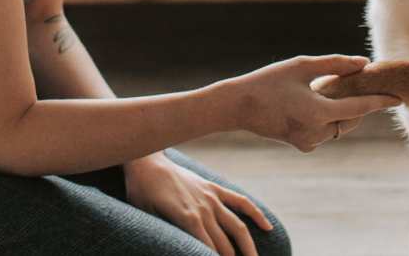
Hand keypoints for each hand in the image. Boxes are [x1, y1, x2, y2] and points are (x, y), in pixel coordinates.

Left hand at [124, 152, 272, 255]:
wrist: (146, 162)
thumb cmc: (141, 192)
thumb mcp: (146, 217)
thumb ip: (163, 234)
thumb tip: (171, 248)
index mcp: (187, 219)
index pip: (209, 250)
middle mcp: (204, 209)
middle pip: (225, 245)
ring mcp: (211, 198)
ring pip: (238, 227)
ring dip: (249, 247)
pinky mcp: (214, 189)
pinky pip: (239, 201)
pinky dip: (255, 214)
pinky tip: (267, 228)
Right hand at [228, 54, 398, 151]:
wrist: (238, 106)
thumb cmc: (268, 81)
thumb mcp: (301, 66)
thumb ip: (335, 64)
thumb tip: (363, 64)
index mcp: (317, 111)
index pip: (359, 108)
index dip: (380, 101)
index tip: (400, 97)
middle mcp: (316, 131)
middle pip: (351, 119)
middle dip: (354, 102)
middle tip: (349, 82)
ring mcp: (308, 141)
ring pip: (339, 126)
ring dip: (339, 110)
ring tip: (321, 89)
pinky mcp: (302, 145)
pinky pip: (325, 132)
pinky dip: (326, 118)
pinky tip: (309, 103)